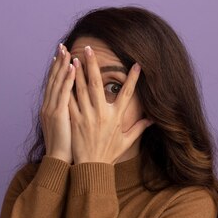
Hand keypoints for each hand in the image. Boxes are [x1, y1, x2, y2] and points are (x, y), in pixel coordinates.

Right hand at [39, 43, 75, 163]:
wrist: (61, 162)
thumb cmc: (69, 148)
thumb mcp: (68, 128)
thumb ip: (73, 114)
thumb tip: (81, 108)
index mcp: (51, 109)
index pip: (55, 85)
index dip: (57, 69)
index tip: (62, 56)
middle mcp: (49, 106)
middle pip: (53, 79)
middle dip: (58, 62)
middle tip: (62, 45)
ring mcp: (52, 109)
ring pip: (57, 83)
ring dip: (62, 65)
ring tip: (67, 50)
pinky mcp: (57, 114)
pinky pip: (63, 93)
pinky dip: (67, 79)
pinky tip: (72, 67)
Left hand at [68, 46, 152, 164]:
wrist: (91, 168)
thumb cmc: (108, 155)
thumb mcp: (126, 142)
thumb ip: (139, 128)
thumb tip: (152, 120)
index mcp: (116, 117)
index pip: (127, 94)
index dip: (133, 79)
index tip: (136, 64)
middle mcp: (101, 114)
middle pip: (97, 84)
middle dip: (94, 64)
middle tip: (90, 49)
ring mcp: (86, 116)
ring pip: (81, 89)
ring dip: (78, 72)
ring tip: (75, 56)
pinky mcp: (74, 121)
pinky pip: (70, 101)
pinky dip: (67, 88)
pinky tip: (64, 77)